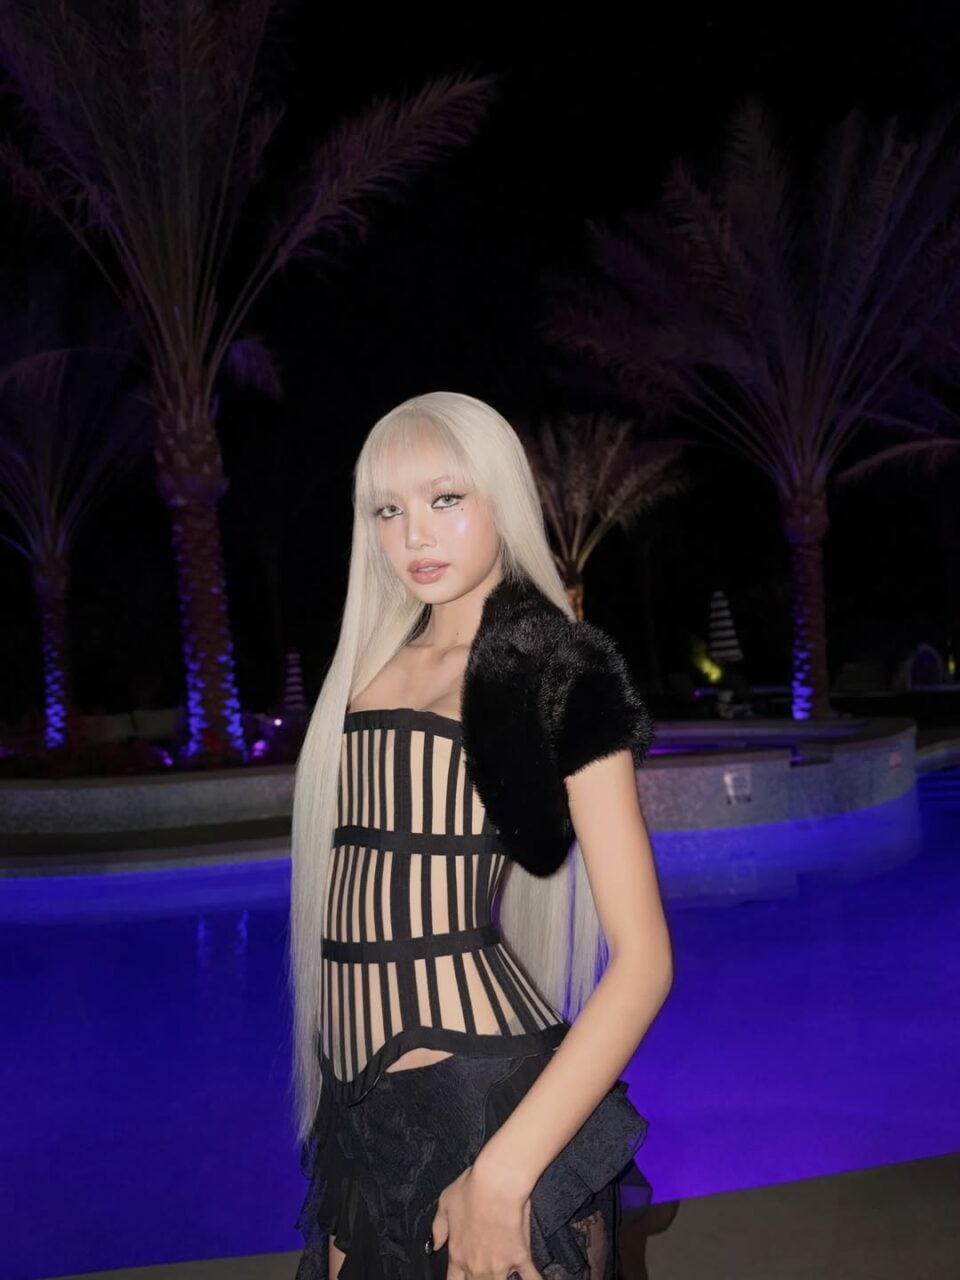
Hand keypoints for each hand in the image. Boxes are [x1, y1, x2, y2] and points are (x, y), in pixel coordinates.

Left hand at [428, 1162, 542, 1278]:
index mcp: (457, 1255)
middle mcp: (476, 1266)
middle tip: (486, 1272)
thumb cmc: (471, 1188)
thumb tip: (435, 1244)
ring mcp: (499, 1265)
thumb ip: (438, 1228)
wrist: (496, 1183)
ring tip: (506, 1275)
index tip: (465, 1277)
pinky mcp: (519, 1258)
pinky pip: (530, 1278)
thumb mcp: (445, 1202)